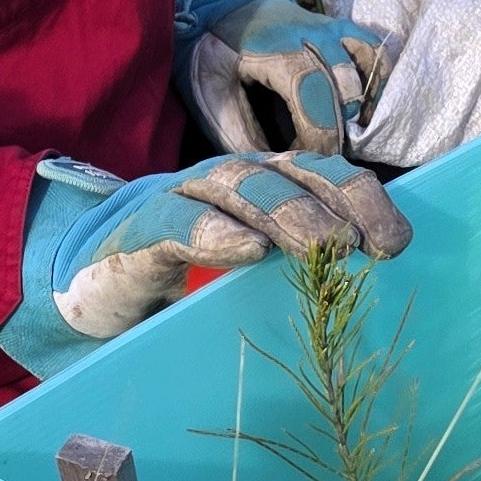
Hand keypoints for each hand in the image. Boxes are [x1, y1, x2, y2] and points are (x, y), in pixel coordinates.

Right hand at [0, 151, 411, 375]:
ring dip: (288, 212)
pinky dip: (212, 231)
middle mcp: (226, 182)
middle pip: (292, 172)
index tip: (398, 243)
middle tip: (374, 245)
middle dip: (339, 202)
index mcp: (260, 188)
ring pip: (241, 186)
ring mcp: (180, 198)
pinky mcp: (137, 231)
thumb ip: (294, 275)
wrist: (82, 278)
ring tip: (327, 247)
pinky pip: (177, 220)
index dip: (362, 199)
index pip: (321, 176)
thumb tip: (373, 308)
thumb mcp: (246, 276)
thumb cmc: (179, 277)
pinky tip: (246, 250)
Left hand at [184, 0, 391, 157]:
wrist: (215, 1)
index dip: (319, 136)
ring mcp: (332, 27)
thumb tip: (278, 169)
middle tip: (321, 156)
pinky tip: (362, 110)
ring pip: (370, 67)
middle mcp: (312, 33)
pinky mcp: (342, 28)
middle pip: (347, 88)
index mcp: (276, 47)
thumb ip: (241, 133)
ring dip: (364, 106)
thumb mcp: (210, 92)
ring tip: (347, 135)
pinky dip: (376, 82)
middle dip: (340, 130)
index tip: (311, 162)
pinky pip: (375, 52)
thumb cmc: (210, 51)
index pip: (314, 94)